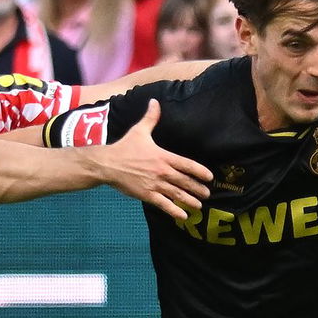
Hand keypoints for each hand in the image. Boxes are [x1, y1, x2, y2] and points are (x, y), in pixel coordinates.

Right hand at [90, 99, 212, 219]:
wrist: (107, 164)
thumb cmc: (124, 147)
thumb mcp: (139, 131)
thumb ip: (150, 118)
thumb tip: (155, 101)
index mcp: (163, 156)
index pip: (187, 164)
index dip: (200, 171)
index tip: (209, 177)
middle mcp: (162, 171)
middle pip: (185, 181)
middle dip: (198, 189)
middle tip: (206, 194)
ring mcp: (155, 184)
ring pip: (177, 194)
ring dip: (190, 200)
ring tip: (198, 205)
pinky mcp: (146, 194)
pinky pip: (164, 204)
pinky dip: (174, 211)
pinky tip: (182, 216)